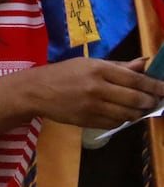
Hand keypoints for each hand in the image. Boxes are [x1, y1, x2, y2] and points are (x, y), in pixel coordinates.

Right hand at [30, 57, 163, 128]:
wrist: (36, 91)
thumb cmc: (64, 73)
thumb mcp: (89, 64)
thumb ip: (119, 66)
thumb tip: (145, 63)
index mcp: (98, 70)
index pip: (135, 79)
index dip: (154, 86)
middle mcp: (97, 88)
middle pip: (135, 99)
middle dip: (150, 101)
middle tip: (154, 101)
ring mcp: (92, 107)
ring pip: (128, 114)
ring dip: (138, 112)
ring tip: (140, 108)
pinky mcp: (87, 121)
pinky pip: (115, 123)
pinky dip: (123, 120)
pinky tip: (122, 114)